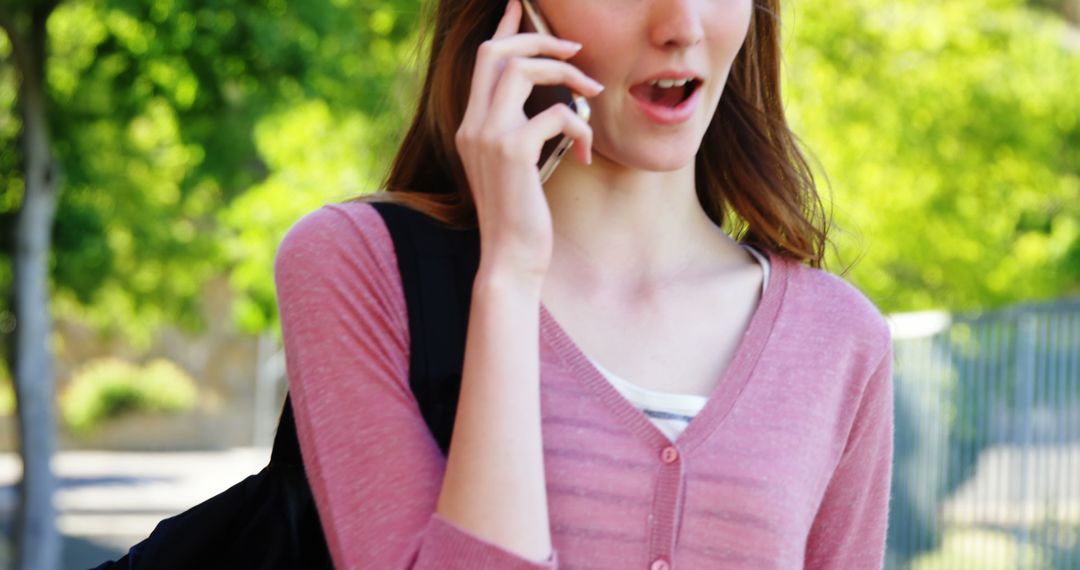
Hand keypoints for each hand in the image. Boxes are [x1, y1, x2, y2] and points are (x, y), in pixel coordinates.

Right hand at [455, 0, 603, 281]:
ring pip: (523, 70)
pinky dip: (580, 127)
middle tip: (577, 49)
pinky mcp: (513, 152)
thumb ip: (524, 133)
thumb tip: (560, 104)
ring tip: (592, 94)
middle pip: (498, 52)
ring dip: (566, 74)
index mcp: (471, 125)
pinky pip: (556, 114)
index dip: (505, 28)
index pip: (483, 60)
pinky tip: (587, 153)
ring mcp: (488, 136)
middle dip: (541, 41)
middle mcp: (472, 125)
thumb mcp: (518, 168)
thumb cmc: (521, 217)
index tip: (520, 6)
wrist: (511, 258)